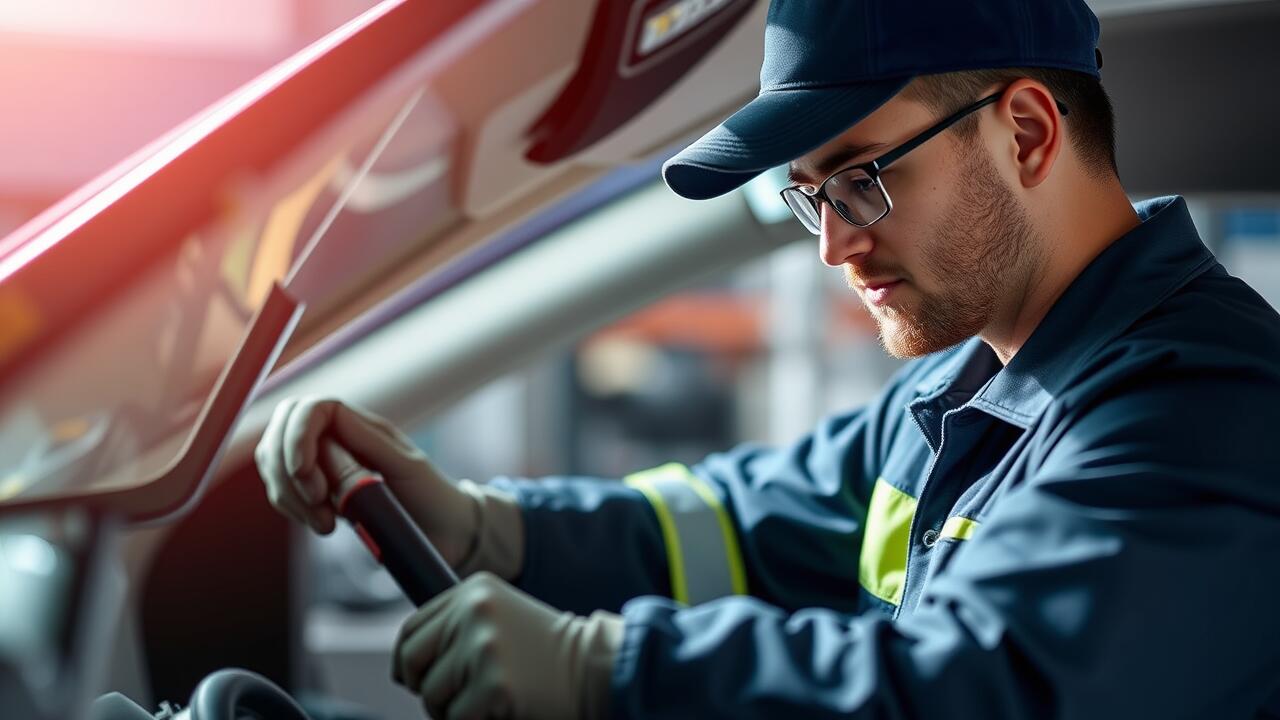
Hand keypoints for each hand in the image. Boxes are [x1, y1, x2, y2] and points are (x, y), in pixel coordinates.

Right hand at [254, 397, 477, 565]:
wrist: (446, 533)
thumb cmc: (433, 495)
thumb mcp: (407, 467)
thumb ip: (369, 445)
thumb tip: (331, 424)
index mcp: (360, 426)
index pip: (309, 409)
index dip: (296, 436)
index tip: (303, 473)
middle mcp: (337, 441)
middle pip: (281, 433)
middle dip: (286, 470)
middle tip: (318, 503)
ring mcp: (324, 466)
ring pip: (276, 464)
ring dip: (289, 495)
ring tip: (325, 523)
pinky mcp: (319, 494)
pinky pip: (284, 491)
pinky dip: (292, 509)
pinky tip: (322, 525)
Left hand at [393, 573, 622, 719]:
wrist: (595, 667)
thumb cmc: (545, 651)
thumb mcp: (499, 617)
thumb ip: (458, 624)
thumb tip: (405, 661)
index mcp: (473, 590)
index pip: (410, 630)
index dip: (406, 662)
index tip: (416, 678)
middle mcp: (475, 611)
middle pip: (413, 662)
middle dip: (424, 687)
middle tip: (453, 697)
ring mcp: (484, 647)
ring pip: (431, 695)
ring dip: (449, 709)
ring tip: (484, 700)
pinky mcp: (494, 685)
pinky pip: (454, 718)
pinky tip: (498, 710)